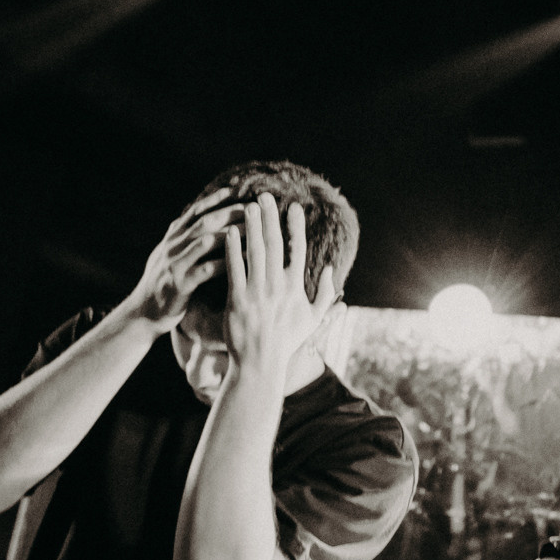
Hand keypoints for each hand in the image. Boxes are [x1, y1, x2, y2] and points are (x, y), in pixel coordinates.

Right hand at [124, 198, 245, 327]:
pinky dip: (226, 263)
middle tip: (254, 207)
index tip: (236, 188)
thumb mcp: (167, 256)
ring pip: (205, 241)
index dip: (214, 199)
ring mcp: (174, 264)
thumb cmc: (162, 285)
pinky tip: (243, 261)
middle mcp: (172, 246)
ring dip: (231, 234)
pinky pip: (206, 270)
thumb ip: (180, 237)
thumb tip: (194, 217)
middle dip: (230, 212)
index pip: (195, 211)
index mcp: (171, 238)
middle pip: (204, 222)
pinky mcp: (179, 284)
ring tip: (254, 230)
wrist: (142, 315)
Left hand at [222, 195, 338, 391]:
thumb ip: (324, 294)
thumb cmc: (287, 341)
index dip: (295, 226)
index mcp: (295, 287)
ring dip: (252, 226)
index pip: (297, 249)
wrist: (260, 362)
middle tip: (265, 196)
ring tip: (248, 206)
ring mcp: (257, 292)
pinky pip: (234, 269)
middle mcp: (277, 286)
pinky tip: (230, 232)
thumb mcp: (313, 319)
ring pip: (255, 252)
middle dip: (270, 218)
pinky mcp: (237, 300)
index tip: (293, 206)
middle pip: (274, 244)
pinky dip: (233, 249)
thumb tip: (330, 270)